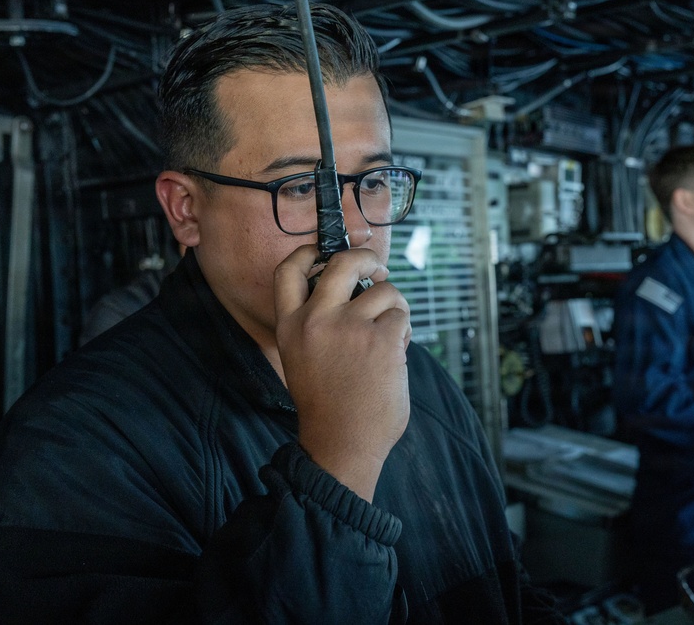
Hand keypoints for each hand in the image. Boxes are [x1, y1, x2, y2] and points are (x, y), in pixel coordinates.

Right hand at [274, 245, 410, 501]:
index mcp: (290, 326)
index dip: (309, 252)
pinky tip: (397, 354)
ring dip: (395, 307)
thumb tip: (354, 290)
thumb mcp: (302, 358)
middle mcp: (316, 320)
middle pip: (343, 262)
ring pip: (384, 291)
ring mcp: (350, 328)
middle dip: (366, 257)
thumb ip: (317, 324)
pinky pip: (401, 317)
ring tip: (392, 334)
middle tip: (377, 269)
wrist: (341, 443)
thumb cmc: (328, 405)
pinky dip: (405, 332)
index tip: (326, 250)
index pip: (288, 271)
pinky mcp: (382, 339)